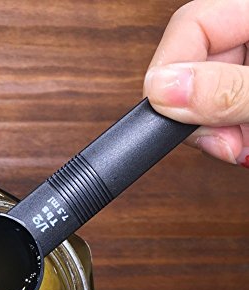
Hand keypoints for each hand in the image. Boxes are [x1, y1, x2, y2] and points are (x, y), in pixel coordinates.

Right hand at [143, 0, 248, 166]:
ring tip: (242, 148)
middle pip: (191, 69)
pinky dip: (228, 138)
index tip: (171, 114)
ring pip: (201, 100)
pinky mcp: (246, 96)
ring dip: (214, 134)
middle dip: (197, 117)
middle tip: (220, 142)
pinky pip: (220, 115)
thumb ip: (228, 89)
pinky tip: (245, 144)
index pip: (190, 26)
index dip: (171, 73)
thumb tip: (164, 90)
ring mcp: (248, 68)